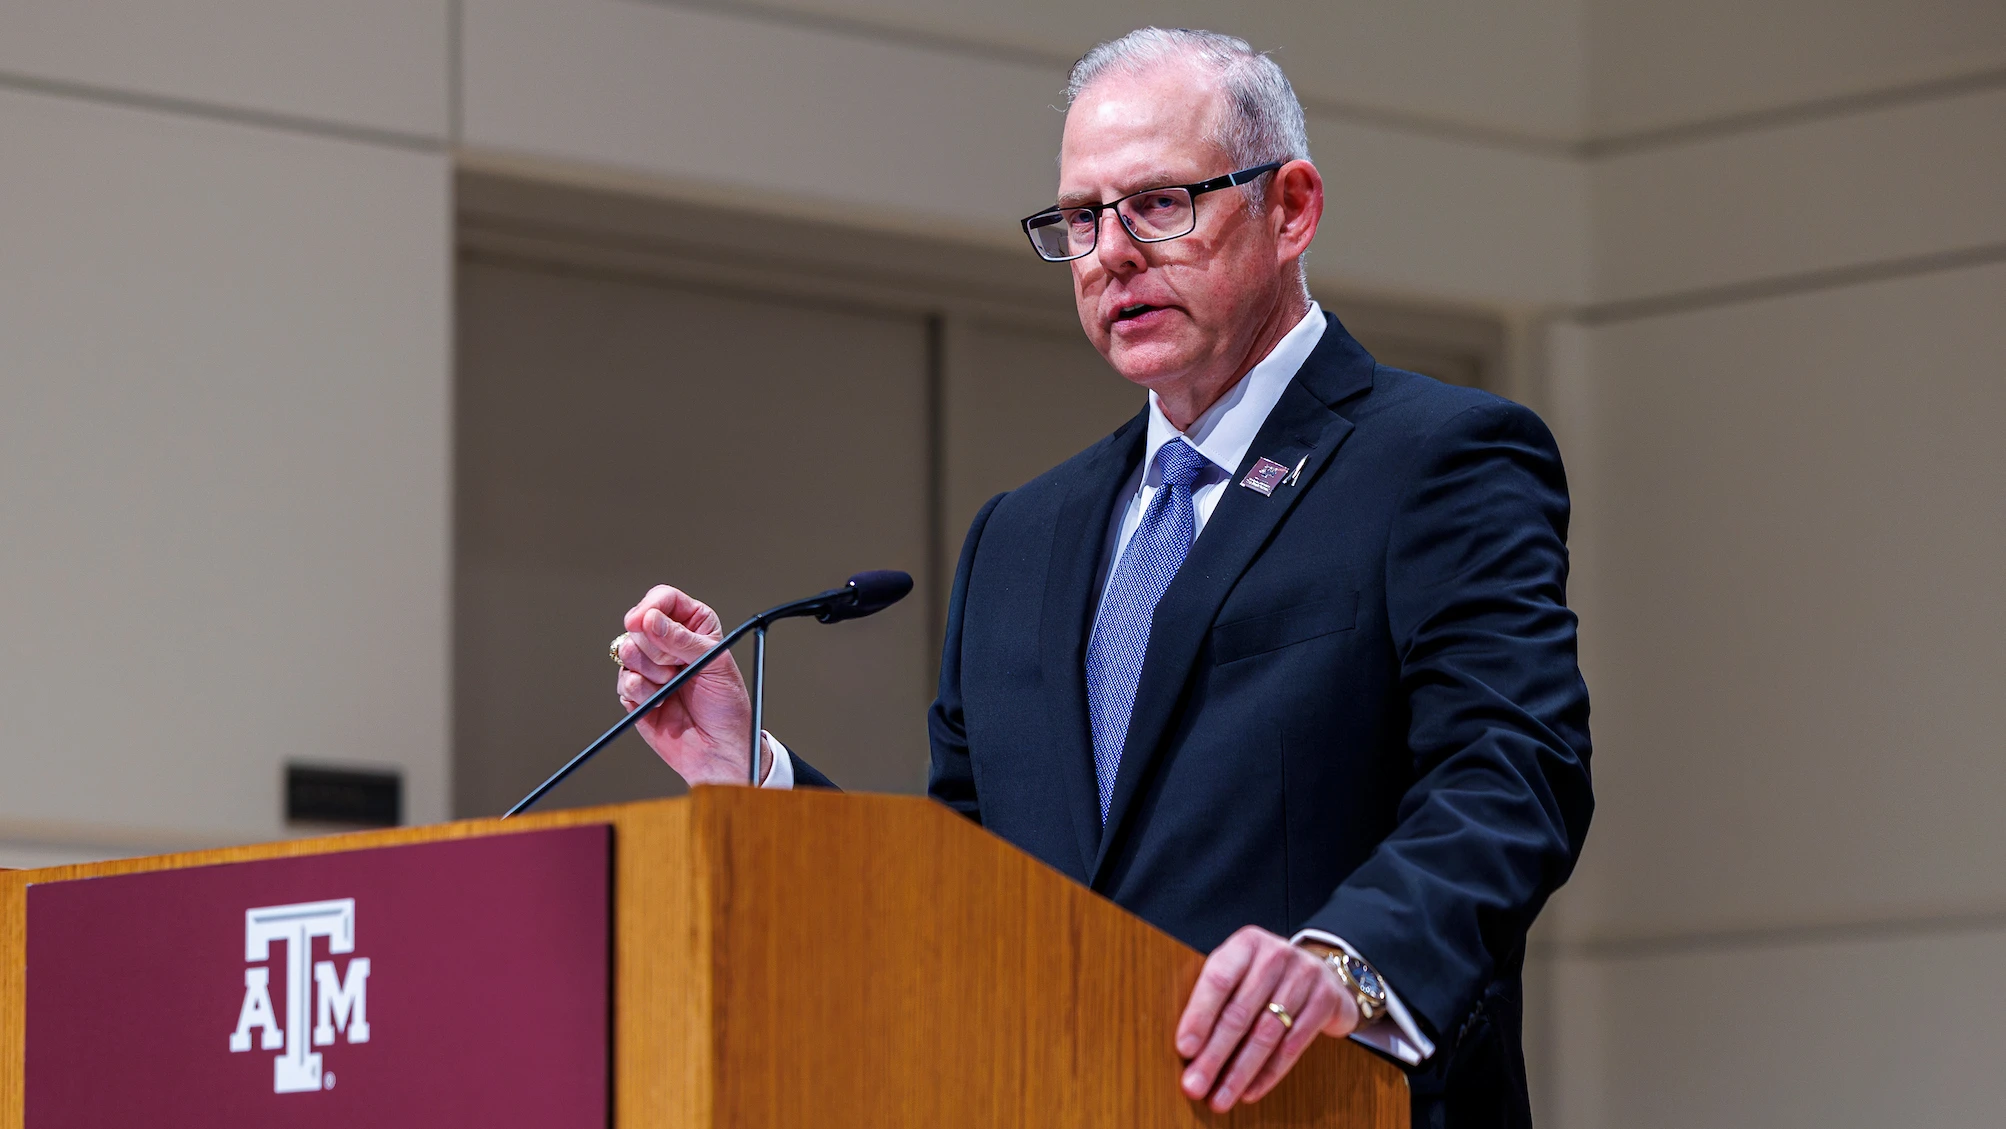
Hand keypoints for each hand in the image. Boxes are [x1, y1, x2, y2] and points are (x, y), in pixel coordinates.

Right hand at [615, 585, 758, 785]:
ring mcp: (649, 666)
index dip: (651, 607)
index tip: (645, 621)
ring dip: (651, 672)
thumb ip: (682, 640)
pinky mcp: (635, 692)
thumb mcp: (715, 665)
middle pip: (638, 623)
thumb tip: (650, 619)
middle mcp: (668, 642)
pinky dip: (642, 693)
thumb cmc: (727, 706)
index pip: (663, 599)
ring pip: (626, 651)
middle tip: (678, 667)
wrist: (719, 750)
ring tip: (673, 685)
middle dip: (656, 649)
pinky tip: (661, 702)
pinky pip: (623, 681)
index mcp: (693, 625)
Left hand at [1174, 925, 1358, 1110]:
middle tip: (1196, 1084)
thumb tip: (1187, 1048)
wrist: (1322, 972)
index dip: (1199, 1016)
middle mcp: (1276, 954)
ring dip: (1240, 1071)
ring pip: (1266, 1033)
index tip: (1185, 1049)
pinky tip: (1251, 1090)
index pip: (1218, 980)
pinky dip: (1269, 1073)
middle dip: (1214, 1055)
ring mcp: (1305, 975)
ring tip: (1221, 1096)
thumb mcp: (1240, 972)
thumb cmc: (1266, 976)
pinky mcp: (1326, 999)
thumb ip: (1215, 998)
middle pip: (1240, 1012)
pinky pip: (1293, 1044)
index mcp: (1246, 944)